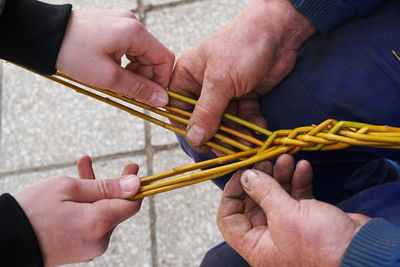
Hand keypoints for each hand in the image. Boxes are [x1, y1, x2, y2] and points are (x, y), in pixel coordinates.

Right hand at [14, 156, 141, 265]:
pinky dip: (87, 206)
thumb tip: (135, 184)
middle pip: (114, 207)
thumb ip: (106, 186)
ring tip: (82, 167)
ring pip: (102, 213)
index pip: (132, 204)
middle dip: (107, 183)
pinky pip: (91, 223)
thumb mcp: (69, 188)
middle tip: (99, 164)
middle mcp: (99, 240)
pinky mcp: (80, 250)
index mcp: (99, 223)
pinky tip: (76, 191)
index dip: (134, 185)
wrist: (5, 241)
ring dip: (94, 192)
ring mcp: (89, 248)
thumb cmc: (31, 212)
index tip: (131, 167)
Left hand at [56, 10, 174, 106]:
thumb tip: (161, 99)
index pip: (164, 59)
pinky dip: (125, 64)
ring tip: (117, 84)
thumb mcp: (108, 77)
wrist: (45, 36)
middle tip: (130, 93)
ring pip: (141, 55)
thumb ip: (139, 89)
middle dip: (145, 79)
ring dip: (134, 73)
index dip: (162, 81)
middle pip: (153, 57)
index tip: (154, 97)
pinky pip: (129, 49)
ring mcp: (123, 24)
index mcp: (135, 32)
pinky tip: (113, 73)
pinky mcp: (114, 28)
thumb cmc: (72, 51)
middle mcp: (132, 24)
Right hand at [170, 0, 315, 146]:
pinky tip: (260, 127)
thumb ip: (206, 111)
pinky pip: (243, 117)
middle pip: (204, 119)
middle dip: (216, 135)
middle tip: (228, 150)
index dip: (187, 128)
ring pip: (225, 122)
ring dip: (237, 133)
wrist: (279, 32)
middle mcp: (204, 86)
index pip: (179, 109)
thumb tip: (193, 137)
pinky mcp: (244, 95)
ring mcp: (225, 92)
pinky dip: (251, 124)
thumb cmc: (243, 45)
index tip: (201, 143)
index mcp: (188, 76)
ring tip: (248, 142)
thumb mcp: (220, 80)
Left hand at [217, 155, 370, 266]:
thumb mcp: (286, 216)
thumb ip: (263, 193)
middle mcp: (269, 237)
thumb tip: (246, 176)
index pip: (229, 219)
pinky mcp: (307, 219)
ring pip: (276, 196)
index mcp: (256, 245)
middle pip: (254, 202)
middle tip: (266, 160)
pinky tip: (303, 168)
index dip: (231, 195)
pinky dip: (299, 181)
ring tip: (287, 158)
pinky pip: (296, 197)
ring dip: (281, 176)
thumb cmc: (322, 246)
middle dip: (260, 179)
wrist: (363, 253)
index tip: (241, 174)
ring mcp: (288, 227)